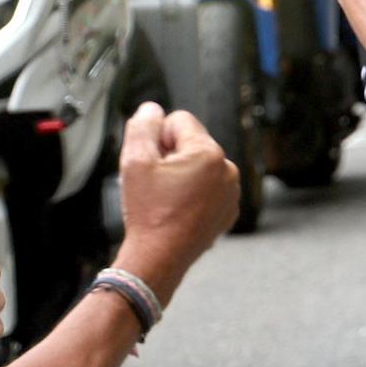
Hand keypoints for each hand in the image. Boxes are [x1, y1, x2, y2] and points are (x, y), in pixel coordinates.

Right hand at [115, 103, 238, 296]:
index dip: (158, 136)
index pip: (179, 120)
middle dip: (171, 155)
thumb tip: (152, 110)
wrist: (159, 256)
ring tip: (165, 197)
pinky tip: (177, 209)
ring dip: (181, 174)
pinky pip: (208, 188)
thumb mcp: (134, 160)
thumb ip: (142, 126)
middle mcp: (227, 169)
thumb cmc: (149, 212)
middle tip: (155, 181)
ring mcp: (230, 191)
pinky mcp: (227, 209)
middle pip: (191, 142)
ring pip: (199, 166)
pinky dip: (192, 193)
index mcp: (208, 153)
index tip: (151, 160)